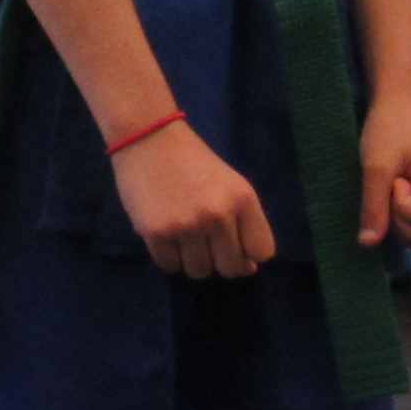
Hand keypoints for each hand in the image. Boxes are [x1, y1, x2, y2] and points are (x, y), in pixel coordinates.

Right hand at [111, 123, 274, 278]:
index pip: (262, 252)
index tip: (234, 247)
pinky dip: (169, 257)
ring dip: (192, 261)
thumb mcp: (230, 184)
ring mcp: (187, 225)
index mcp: (242, 199)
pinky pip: (170, 266)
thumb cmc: (192, 162)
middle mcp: (218, 214)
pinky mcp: (156, 232)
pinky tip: (165, 236)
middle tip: (206, 245)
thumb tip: (248, 267)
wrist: (148, 138)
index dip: (249, 256)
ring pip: (199, 271)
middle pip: (230, 268)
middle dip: (220, 262)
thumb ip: (244, 222)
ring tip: (183, 238)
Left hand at [359, 94, 410, 246]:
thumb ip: (374, 206)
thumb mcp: (375, 167)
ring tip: (396, 180)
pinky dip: (405, 209)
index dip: (398, 207)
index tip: (393, 179)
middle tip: (392, 180)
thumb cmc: (388, 130)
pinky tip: (402, 186)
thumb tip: (368, 243)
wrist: (398, 108)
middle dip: (397, 213)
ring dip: (399, 212)